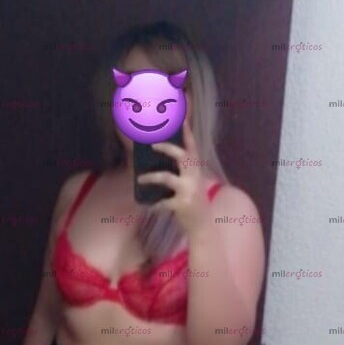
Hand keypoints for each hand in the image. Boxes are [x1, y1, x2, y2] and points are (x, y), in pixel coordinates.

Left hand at [136, 119, 206, 237]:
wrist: (203, 226)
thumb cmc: (193, 202)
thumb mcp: (190, 183)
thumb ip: (180, 171)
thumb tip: (157, 160)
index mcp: (196, 169)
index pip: (192, 147)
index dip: (187, 132)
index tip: (180, 118)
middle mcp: (194, 177)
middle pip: (181, 156)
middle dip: (166, 148)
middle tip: (152, 145)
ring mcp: (189, 190)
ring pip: (166, 177)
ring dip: (151, 177)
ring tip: (140, 178)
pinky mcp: (182, 204)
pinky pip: (162, 202)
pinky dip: (154, 205)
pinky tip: (149, 207)